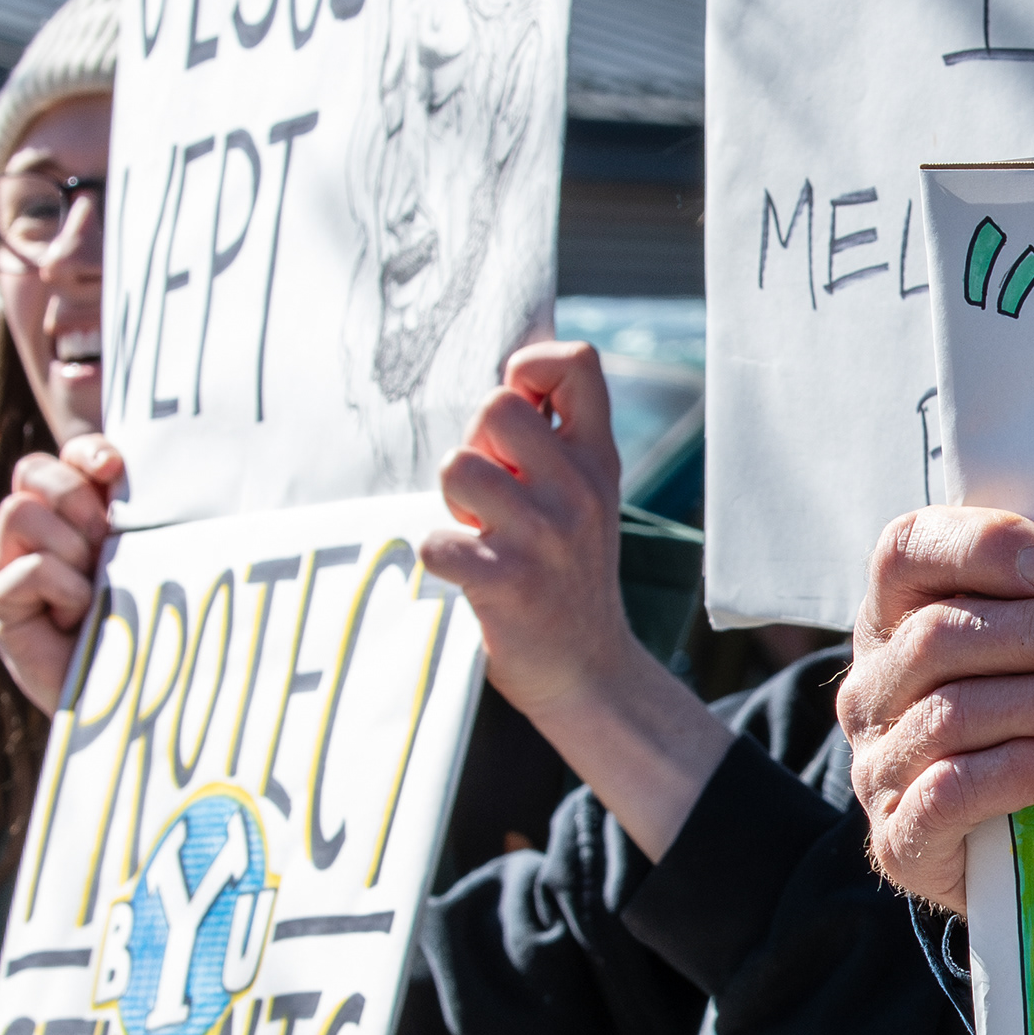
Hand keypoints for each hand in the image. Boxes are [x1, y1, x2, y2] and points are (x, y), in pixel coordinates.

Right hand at [0, 434, 125, 710]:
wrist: (134, 700)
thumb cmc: (147, 626)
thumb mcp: (143, 556)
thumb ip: (129, 510)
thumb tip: (116, 465)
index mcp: (66, 518)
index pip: (62, 459)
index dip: (86, 455)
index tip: (114, 471)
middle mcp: (27, 539)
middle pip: (32, 472)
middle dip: (76, 499)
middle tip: (102, 545)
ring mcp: (2, 571)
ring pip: (21, 513)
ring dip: (69, 549)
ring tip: (90, 591)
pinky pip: (29, 569)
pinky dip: (65, 590)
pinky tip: (77, 619)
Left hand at [423, 342, 725, 862]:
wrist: (588, 671)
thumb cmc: (570, 573)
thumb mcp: (587, 497)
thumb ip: (555, 439)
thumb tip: (505, 377)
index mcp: (597, 460)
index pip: (577, 364)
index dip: (530, 368)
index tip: (520, 408)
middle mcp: (578, 490)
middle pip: (495, 407)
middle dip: (475, 445)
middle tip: (490, 493)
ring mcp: (544, 536)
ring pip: (458, 468)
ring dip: (453, 501)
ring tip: (479, 531)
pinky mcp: (506, 582)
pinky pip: (436, 540)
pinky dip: (435, 556)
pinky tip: (462, 572)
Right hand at [836, 506, 1033, 914]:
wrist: (991, 866)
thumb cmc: (1025, 734)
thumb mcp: (1028, 662)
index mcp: (894, 618)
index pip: (907, 551)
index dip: (980, 547)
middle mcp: (872, 686)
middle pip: (941, 635)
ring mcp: (877, 764)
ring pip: (953, 713)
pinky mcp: (899, 837)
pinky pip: (952, 792)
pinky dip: (1026, 769)